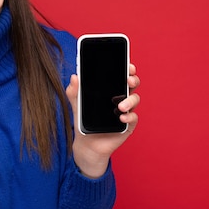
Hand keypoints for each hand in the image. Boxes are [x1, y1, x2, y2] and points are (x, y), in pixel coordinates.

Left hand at [66, 63, 140, 177]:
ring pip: (135, 100)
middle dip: (133, 80)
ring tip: (120, 106)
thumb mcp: (77, 105)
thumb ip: (74, 91)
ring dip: (130, 100)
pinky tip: (121, 117)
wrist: (86, 144)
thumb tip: (74, 76)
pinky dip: (129, 117)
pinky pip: (133, 118)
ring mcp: (126, 111)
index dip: (127, 68)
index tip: (127, 65)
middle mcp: (121, 98)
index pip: (121, 75)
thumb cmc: (84, 121)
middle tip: (128, 80)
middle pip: (132, 85)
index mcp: (111, 89)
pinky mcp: (128, 125)